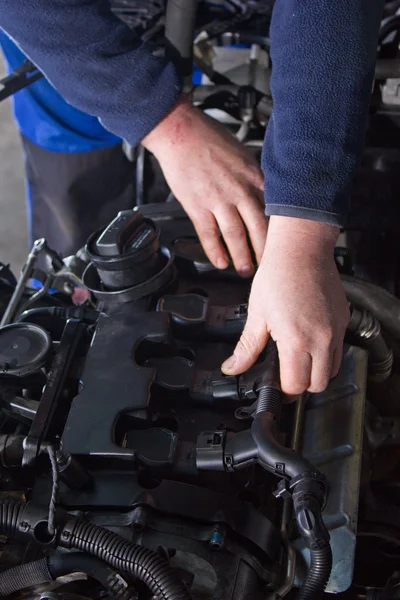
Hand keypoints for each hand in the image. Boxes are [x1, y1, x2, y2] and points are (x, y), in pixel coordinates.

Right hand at [143, 96, 267, 276]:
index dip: (281, 232)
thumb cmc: (208, 138)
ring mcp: (218, 199)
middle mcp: (239, 190)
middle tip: (270, 267)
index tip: (285, 245)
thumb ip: (254, 177)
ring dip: (242, 257)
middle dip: (266, 251)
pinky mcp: (197, 206)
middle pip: (259, 228)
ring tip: (246, 270)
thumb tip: (264, 195)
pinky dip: (215, 251)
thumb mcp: (243, 154)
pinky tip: (220, 262)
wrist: (179, 131)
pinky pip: (209, 234)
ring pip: (236, 236)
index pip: (274, 210)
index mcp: (254, 176)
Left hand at [221, 217, 349, 393]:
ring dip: (317, 372)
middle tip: (286, 374)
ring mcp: (336, 330)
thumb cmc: (278, 275)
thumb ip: (247, 348)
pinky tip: (309, 340)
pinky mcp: (344, 320)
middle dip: (302, 385)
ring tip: (299, 358)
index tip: (275, 384)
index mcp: (297, 340)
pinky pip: (339, 349)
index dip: (284, 389)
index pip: (296, 385)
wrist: (301, 249)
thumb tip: (233, 368)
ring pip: (333, 370)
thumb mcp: (257, 314)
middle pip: (318, 385)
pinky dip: (326, 353)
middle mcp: (322, 339)